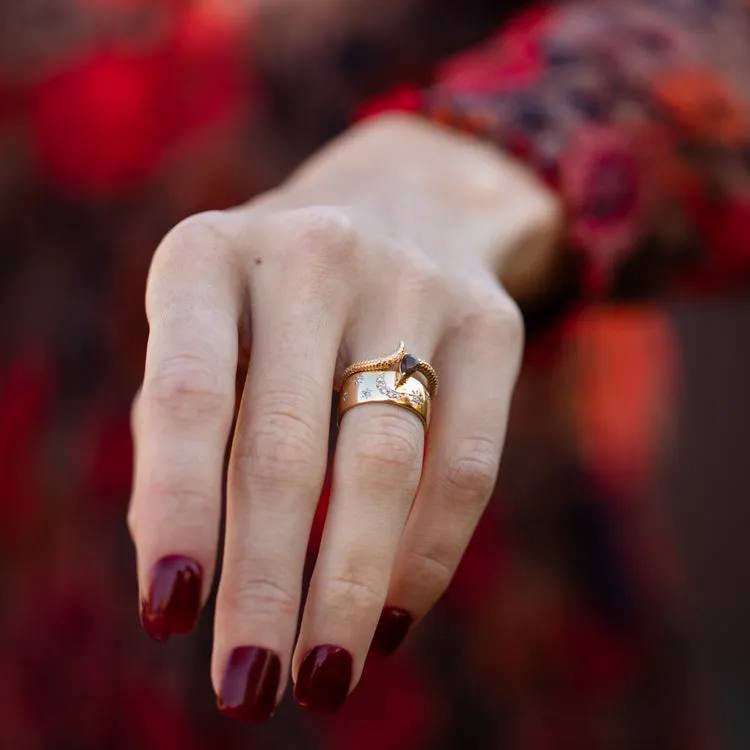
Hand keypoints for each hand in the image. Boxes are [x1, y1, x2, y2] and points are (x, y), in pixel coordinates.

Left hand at [128, 114, 561, 719]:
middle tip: (248, 687)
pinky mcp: (490, 318)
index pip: (186, 397)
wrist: (406, 200)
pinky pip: (467, 461)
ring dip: (349, 587)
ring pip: (383, 464)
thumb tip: (187, 577)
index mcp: (208, 255)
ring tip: (324, 673)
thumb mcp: (212, 332)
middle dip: (265, 584)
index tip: (171, 615)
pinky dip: (428, 553)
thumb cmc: (278, 298)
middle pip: (285, 448)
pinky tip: (393, 616)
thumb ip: (182, 434)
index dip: (176, 509)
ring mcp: (410, 280)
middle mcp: (311, 253)